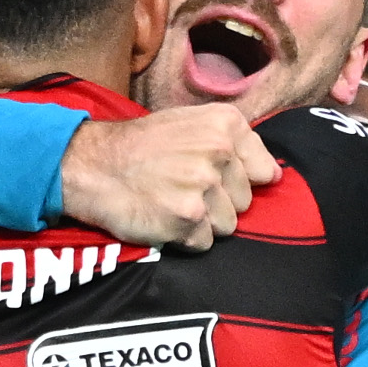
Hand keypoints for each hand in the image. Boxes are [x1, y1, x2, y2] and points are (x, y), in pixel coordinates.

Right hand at [55, 101, 275, 252]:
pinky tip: (163, 216)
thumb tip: (274, 175)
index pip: (264, 171)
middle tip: (182, 187)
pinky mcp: (188, 219)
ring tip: (171, 201)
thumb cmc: (142, 146)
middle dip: (219, 202)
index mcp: (224, 124)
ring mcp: (203, 187)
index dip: (239, 179)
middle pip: (245, 202)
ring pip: (228, 225)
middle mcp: (218, 152)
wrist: (93, 166)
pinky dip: (186, 238)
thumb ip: (235, 144)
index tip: (212, 174)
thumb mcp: (189, 123)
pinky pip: (205, 243)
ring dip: (202, 222)